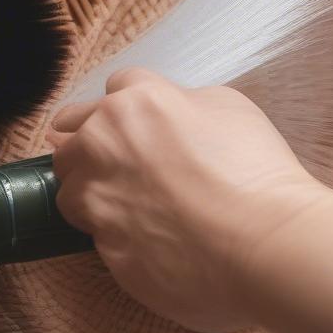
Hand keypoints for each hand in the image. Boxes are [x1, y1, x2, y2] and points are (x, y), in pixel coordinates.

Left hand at [49, 69, 329, 332]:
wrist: (262, 241)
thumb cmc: (255, 171)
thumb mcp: (230, 108)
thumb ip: (185, 102)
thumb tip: (173, 114)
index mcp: (137, 100)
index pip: (116, 86)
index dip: (133, 105)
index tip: (143, 122)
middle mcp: (103, 142)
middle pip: (71, 135)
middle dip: (93, 146)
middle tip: (127, 163)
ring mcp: (96, 197)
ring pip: (70, 188)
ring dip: (94, 193)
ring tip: (137, 207)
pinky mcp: (101, 246)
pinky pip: (94, 234)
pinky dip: (115, 233)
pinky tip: (151, 237)